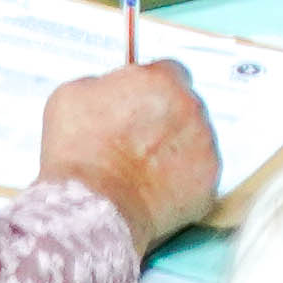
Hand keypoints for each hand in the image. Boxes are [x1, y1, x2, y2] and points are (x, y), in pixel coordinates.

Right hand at [39, 60, 217, 248]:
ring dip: (175, 150)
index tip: (141, 105)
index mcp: (161, 80)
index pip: (170, 72)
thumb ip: (104, 84)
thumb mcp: (73, 95)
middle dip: (166, 120)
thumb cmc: (77, 154)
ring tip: (143, 172)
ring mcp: (205, 146)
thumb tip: (113, 89)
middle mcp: (191, 108)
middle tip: (138, 143)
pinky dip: (182, 182)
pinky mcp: (209, 183)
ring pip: (195, 141)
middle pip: (186, 106)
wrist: (92, 209)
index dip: (153, 90)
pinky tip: (155, 191)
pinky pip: (198, 176)